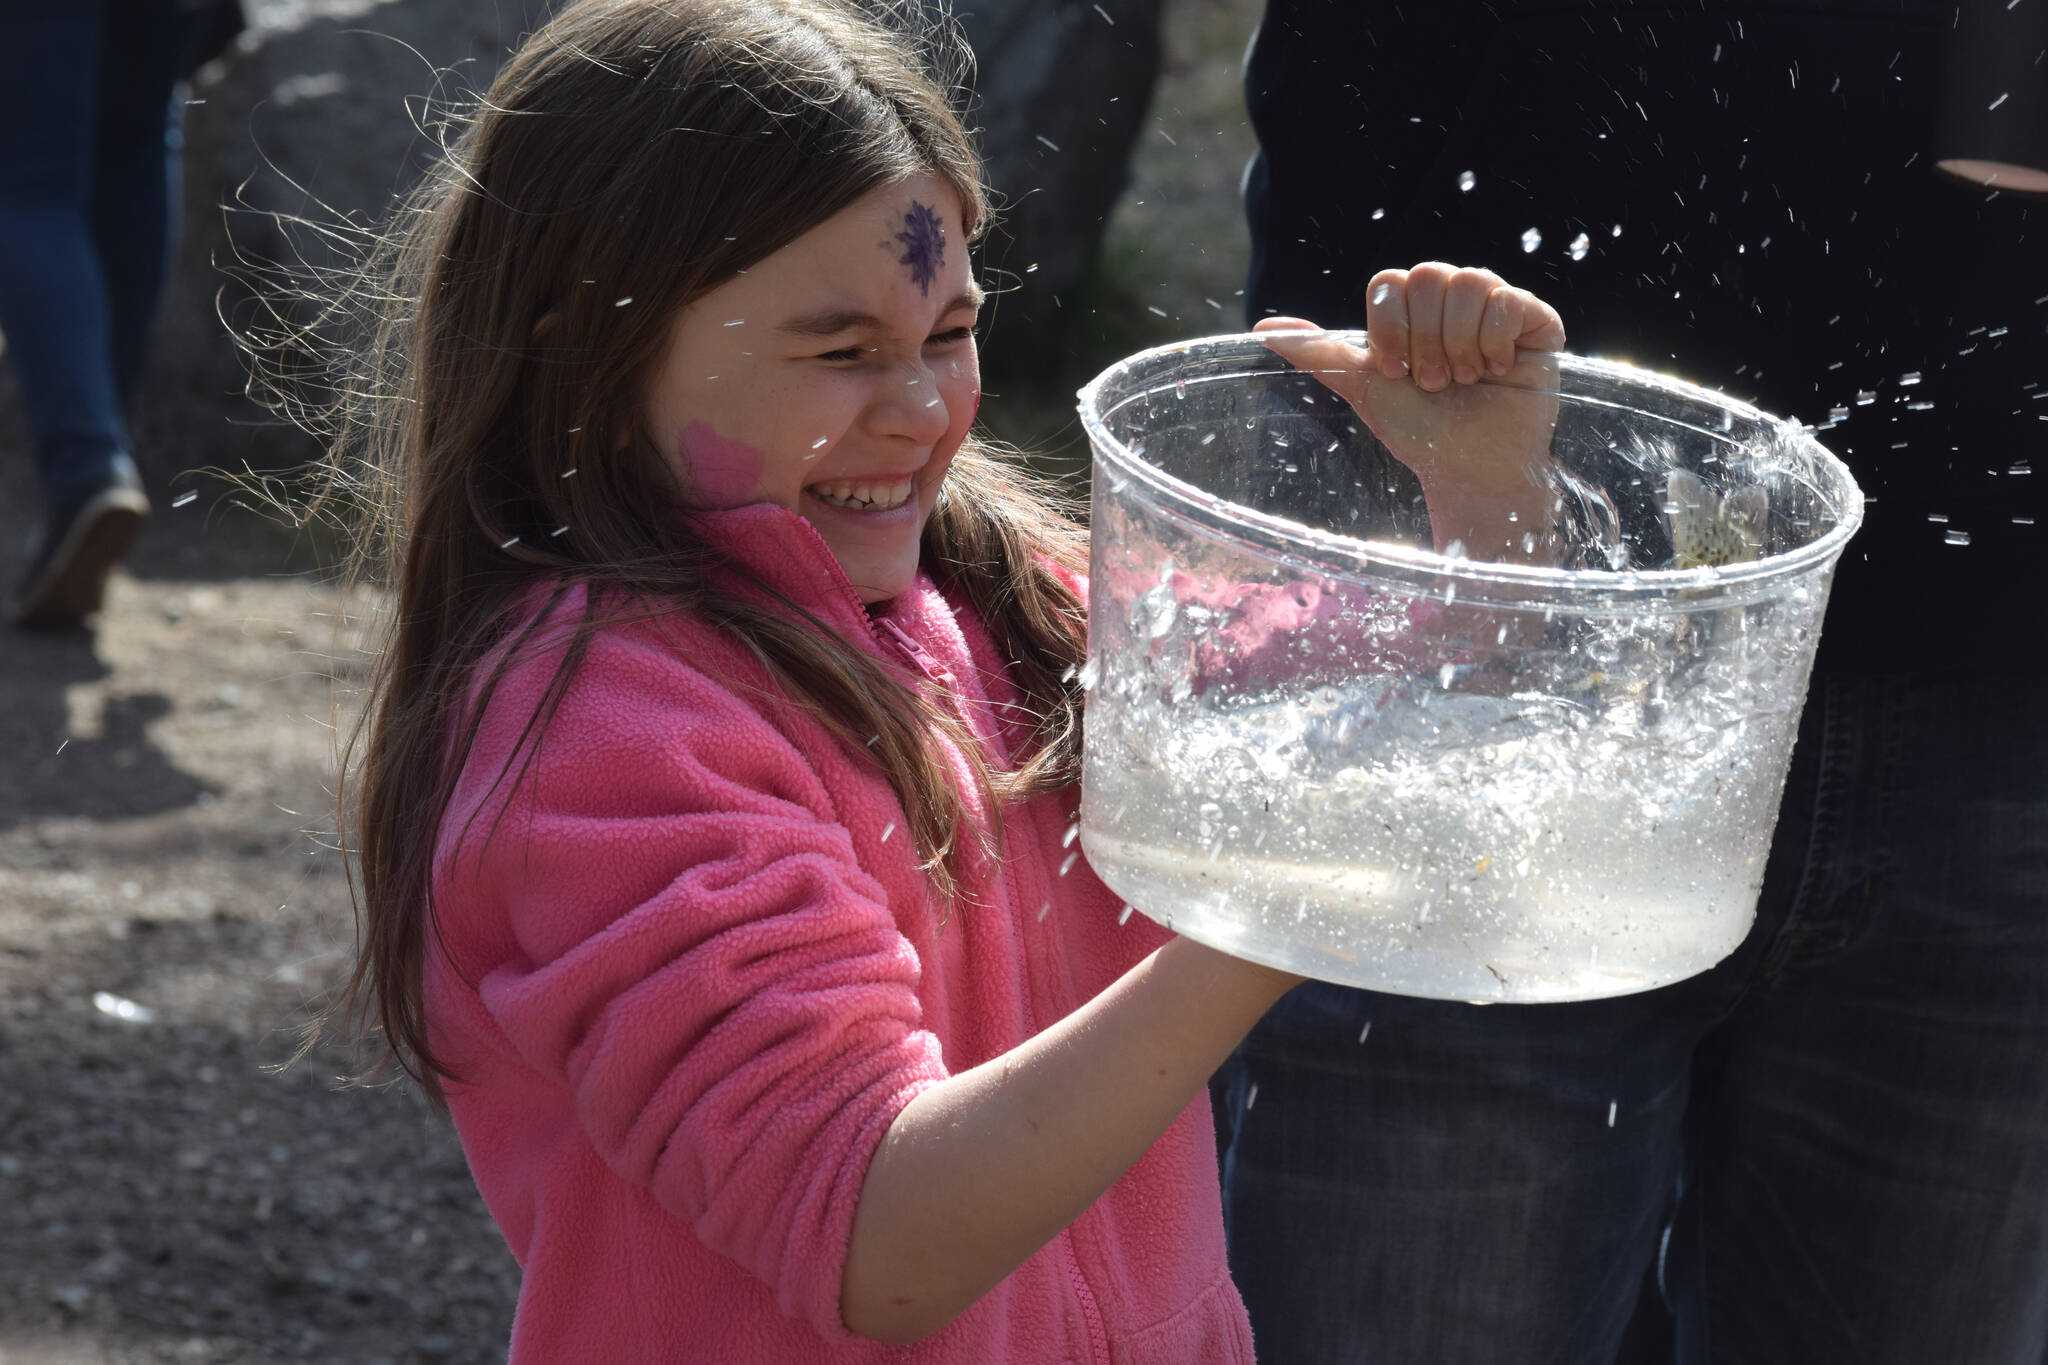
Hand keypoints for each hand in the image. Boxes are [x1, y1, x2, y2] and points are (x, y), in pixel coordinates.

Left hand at [1252, 266, 1566, 559]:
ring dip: (1458, 344)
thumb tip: (1262, 327)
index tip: (1396, 373)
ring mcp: (1497, 306)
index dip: (1390, 328)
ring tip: (1463, 381)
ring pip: (1470, 281)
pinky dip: (1494, 341)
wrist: (1469, 466)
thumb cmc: (1419, 428)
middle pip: (1429, 275)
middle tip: (1432, 383)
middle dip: (1424, 340)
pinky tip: (1496, 372)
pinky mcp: (1536, 321)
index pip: (1391, 282)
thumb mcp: (1362, 387)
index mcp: (1414, 308)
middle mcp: (1454, 299)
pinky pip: (1510, 299)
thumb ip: (1319, 353)